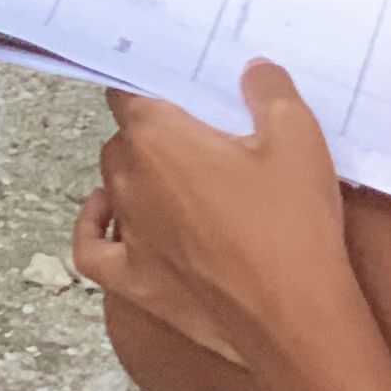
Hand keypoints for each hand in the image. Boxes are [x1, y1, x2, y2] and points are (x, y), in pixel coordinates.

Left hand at [73, 64, 363, 388]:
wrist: (298, 321)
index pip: (128, 91)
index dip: (148, 87)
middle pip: (124, 138)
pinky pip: (92, 249)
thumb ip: (268, 89)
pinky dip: (96, 229)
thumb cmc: (293, 226)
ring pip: (112, 186)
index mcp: (157, 135)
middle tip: (199, 140)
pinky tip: (110, 218)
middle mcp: (129, 178)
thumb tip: (251, 70)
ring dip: (136, 177)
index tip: (174, 90)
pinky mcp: (134, 282)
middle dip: (153, 133)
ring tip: (180, 180)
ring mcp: (128, 233)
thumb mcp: (297, 136)